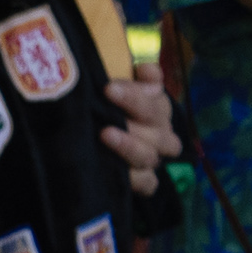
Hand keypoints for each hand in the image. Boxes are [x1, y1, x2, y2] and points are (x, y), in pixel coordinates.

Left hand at [100, 74, 181, 196]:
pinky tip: (121, 171)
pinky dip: (137, 179)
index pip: (155, 97)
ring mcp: (153, 158)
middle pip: (156, 122)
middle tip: (106, 102)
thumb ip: (133, 78)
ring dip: (130, 144)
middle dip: (133, 109)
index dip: (135, 93)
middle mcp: (160, 133)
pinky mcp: (146, 182)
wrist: (91, 151)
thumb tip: (144, 69)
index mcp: (157, 108)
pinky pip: (149, 183)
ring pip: (150, 154)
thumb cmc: (106, 113)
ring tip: (105, 134)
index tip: (109, 88)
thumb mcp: (116, 91)